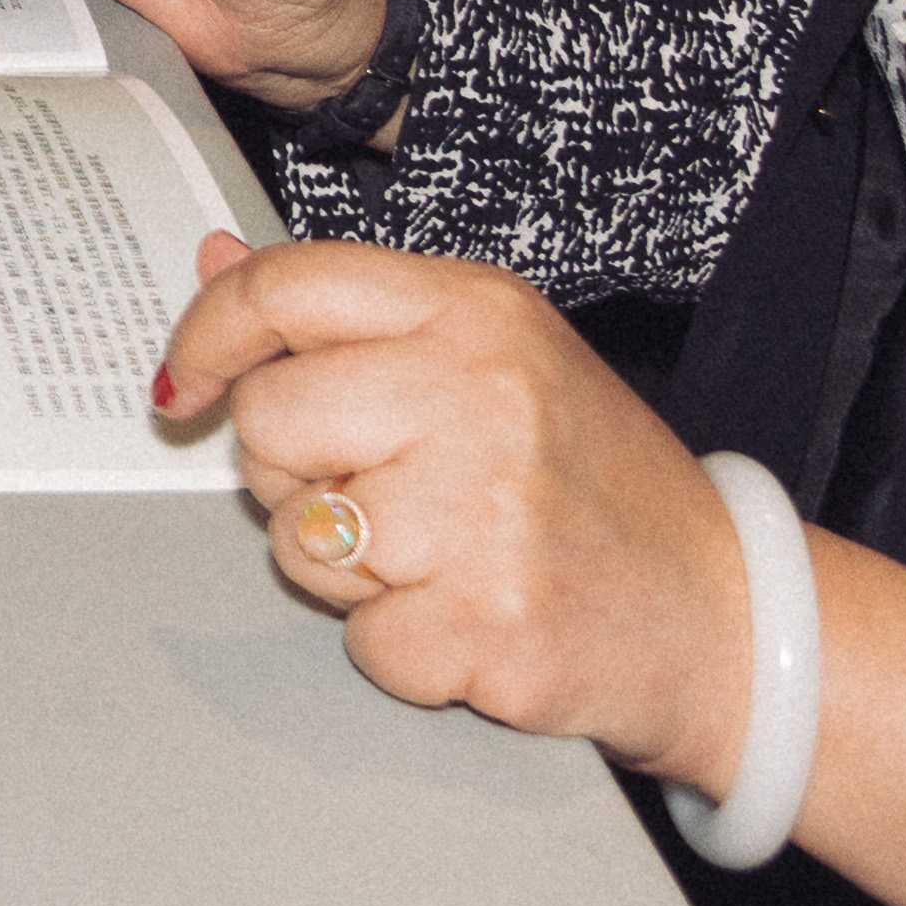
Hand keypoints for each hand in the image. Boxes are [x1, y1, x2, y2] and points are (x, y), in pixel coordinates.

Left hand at [155, 232, 757, 784]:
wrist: (718, 611)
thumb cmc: (589, 481)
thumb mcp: (488, 357)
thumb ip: (346, 314)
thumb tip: (216, 259)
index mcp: (475, 309)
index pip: (288, 286)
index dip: (210, 337)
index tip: (186, 386)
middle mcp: (480, 391)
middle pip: (271, 420)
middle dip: (296, 475)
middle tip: (383, 495)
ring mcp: (485, 508)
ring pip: (298, 537)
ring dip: (348, 570)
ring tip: (443, 557)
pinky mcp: (488, 620)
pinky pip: (359, 638)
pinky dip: (401, 647)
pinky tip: (471, 617)